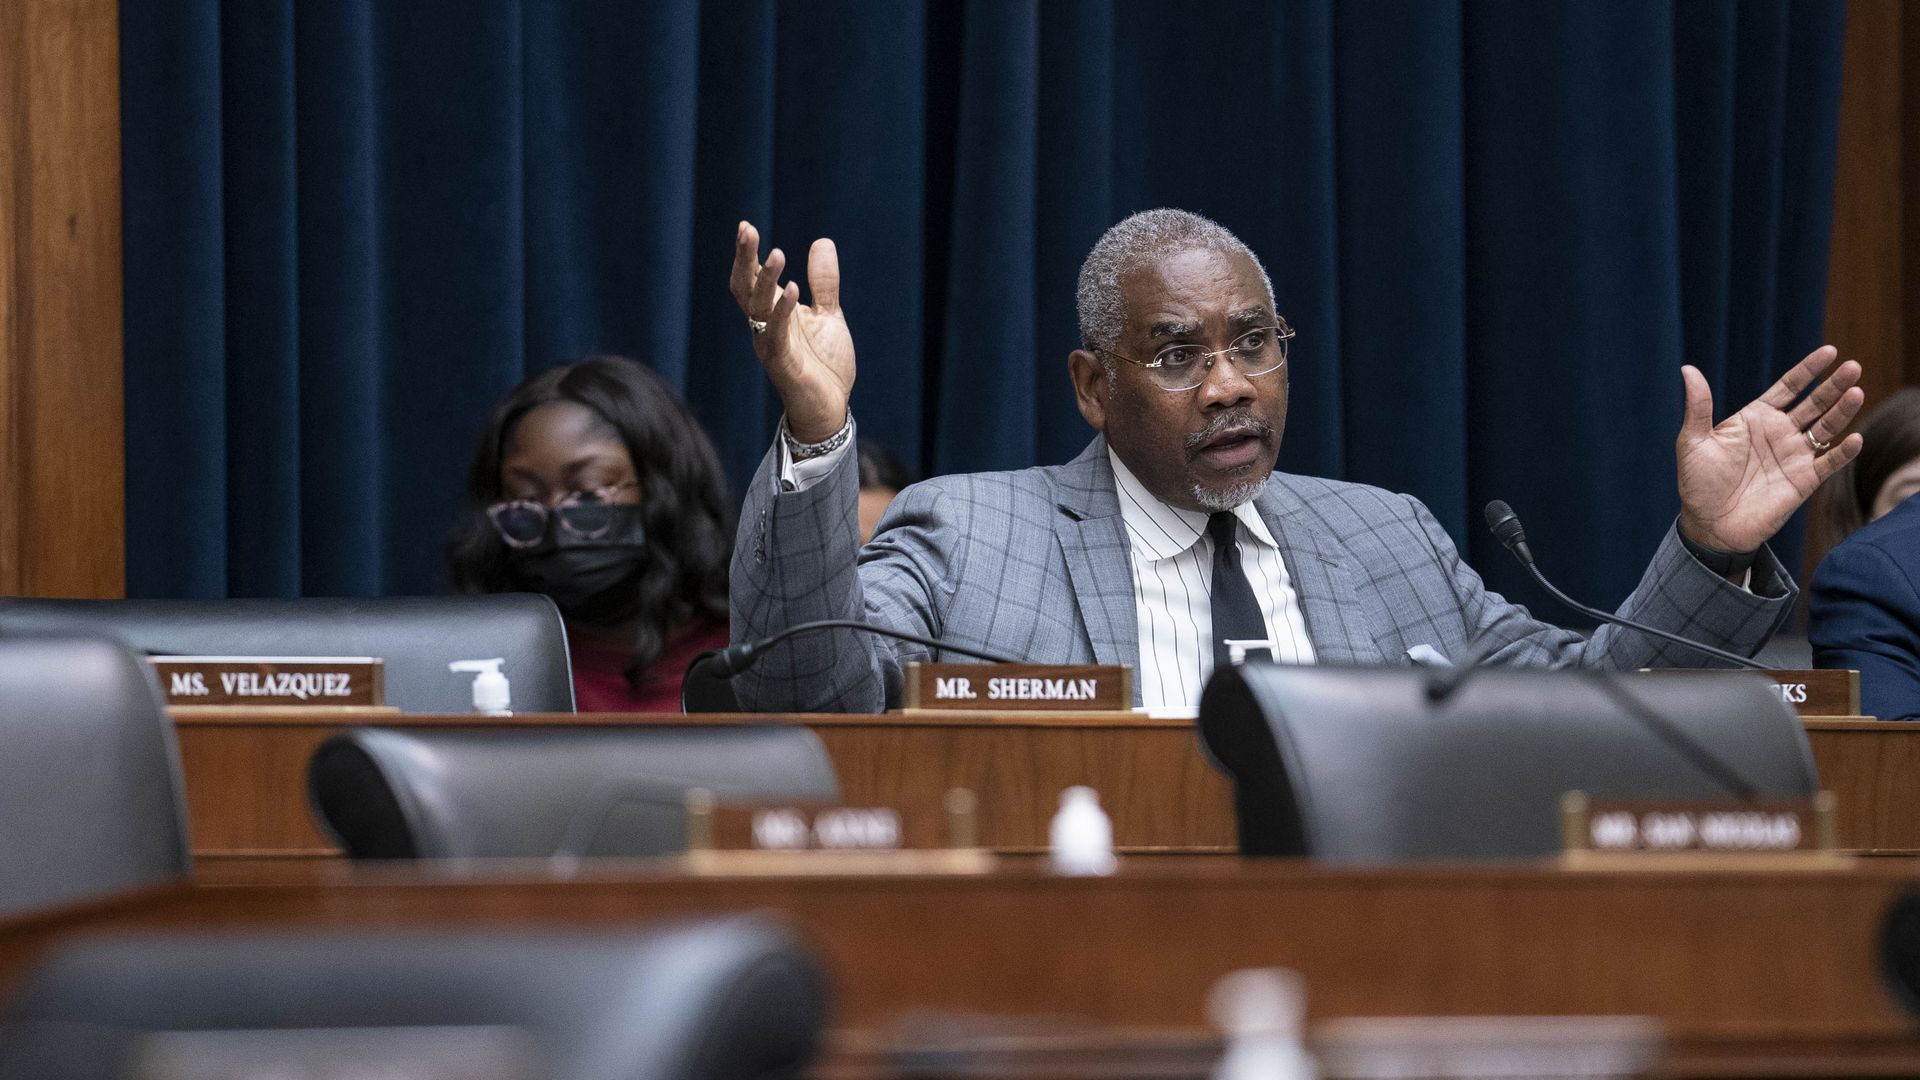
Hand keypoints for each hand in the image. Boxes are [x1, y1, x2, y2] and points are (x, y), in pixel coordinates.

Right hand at [729, 221, 854, 443]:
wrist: (829, 408)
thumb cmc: (824, 364)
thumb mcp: (828, 315)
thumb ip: (823, 282)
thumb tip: (822, 242)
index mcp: (773, 312)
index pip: (752, 278)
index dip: (747, 254)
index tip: (745, 226)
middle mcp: (765, 326)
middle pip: (744, 288)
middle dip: (744, 259)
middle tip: (746, 229)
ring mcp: (770, 344)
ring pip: (756, 307)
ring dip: (766, 280)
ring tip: (778, 254)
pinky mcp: (782, 363)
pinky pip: (776, 334)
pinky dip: (783, 311)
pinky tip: (794, 290)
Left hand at [1675, 345, 1864, 552]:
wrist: (1709, 526)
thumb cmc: (1698, 483)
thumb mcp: (1693, 441)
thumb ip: (1698, 405)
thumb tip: (1688, 369)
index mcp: (1756, 418)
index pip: (1789, 387)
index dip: (1809, 370)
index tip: (1830, 352)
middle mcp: (1780, 433)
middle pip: (1814, 403)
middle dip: (1833, 385)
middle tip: (1853, 367)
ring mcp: (1794, 456)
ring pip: (1826, 428)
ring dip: (1843, 411)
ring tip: (1857, 392)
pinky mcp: (1804, 481)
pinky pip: (1829, 463)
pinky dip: (1843, 452)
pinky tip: (1854, 438)